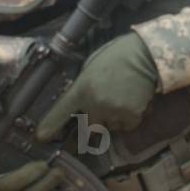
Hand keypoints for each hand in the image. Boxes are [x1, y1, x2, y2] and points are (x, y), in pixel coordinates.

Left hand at [35, 32, 158, 139]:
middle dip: (96, 121)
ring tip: (124, 99)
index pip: (61, 111)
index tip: (42, 136)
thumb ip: (84, 84)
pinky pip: (127, 125)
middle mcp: (95, 104)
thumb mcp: (92, 65)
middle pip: (89, 127)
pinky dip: (131, 118)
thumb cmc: (118, 54)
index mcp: (82, 88)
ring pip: (110, 126)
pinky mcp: (132, 116)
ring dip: (114, 119)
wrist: (147, 54)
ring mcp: (113, 111)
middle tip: (106, 107)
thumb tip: (81, 99)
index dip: (49, 126)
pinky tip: (135, 102)